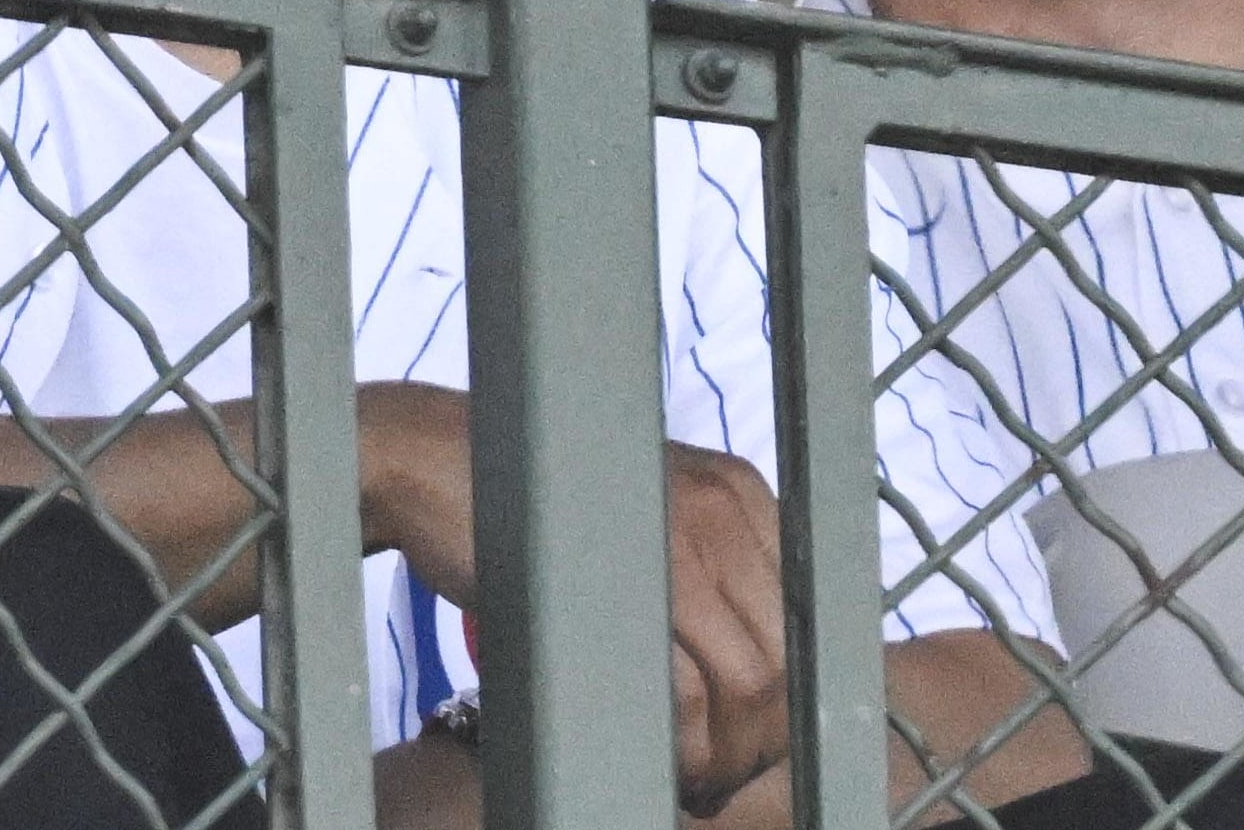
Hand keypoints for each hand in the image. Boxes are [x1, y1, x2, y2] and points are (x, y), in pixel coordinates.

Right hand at [354, 383, 789, 816]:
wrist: (439, 462)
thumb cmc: (530, 503)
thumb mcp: (639, 516)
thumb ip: (700, 569)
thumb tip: (749, 675)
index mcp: (739, 490)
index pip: (805, 616)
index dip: (786, 696)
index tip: (752, 741)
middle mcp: (726, 503)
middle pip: (785, 654)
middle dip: (761, 738)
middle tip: (717, 778)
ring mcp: (683, 535)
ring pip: (748, 680)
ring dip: (724, 753)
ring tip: (691, 781)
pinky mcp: (633, 573)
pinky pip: (690, 686)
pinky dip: (682, 745)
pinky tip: (662, 763)